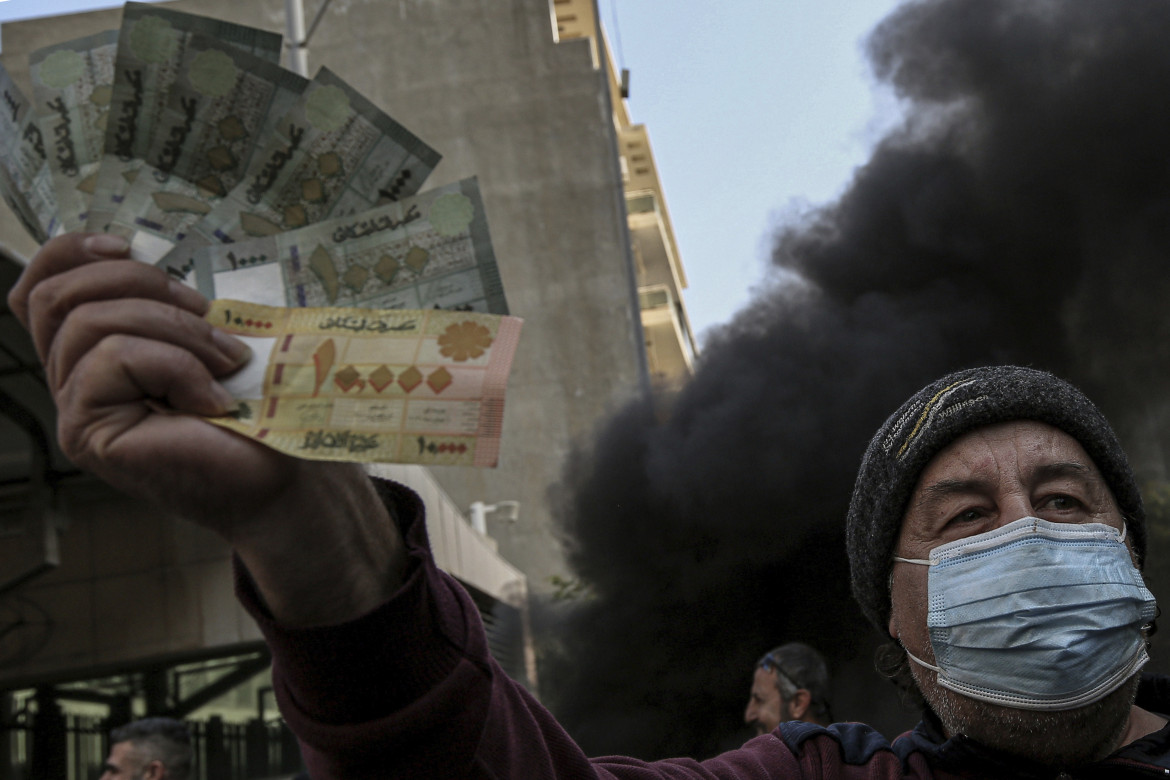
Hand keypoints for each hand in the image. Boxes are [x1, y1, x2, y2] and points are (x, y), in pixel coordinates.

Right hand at [9, 233, 404, 624]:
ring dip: (174, 329)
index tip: (130, 243)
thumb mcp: (210, 335)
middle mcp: (71, 380)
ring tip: (227, 363)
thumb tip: (141, 248)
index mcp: (93, 352)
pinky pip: (113, 359)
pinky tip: (212, 400)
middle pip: (58, 296)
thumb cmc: (258, 409)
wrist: (284, 477)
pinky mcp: (86, 433)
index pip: (41, 288)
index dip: (71, 251)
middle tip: (207, 313)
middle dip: (140, 283)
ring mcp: (74, 410)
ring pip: (90, 323)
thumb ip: (165, 302)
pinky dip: (175, 365)